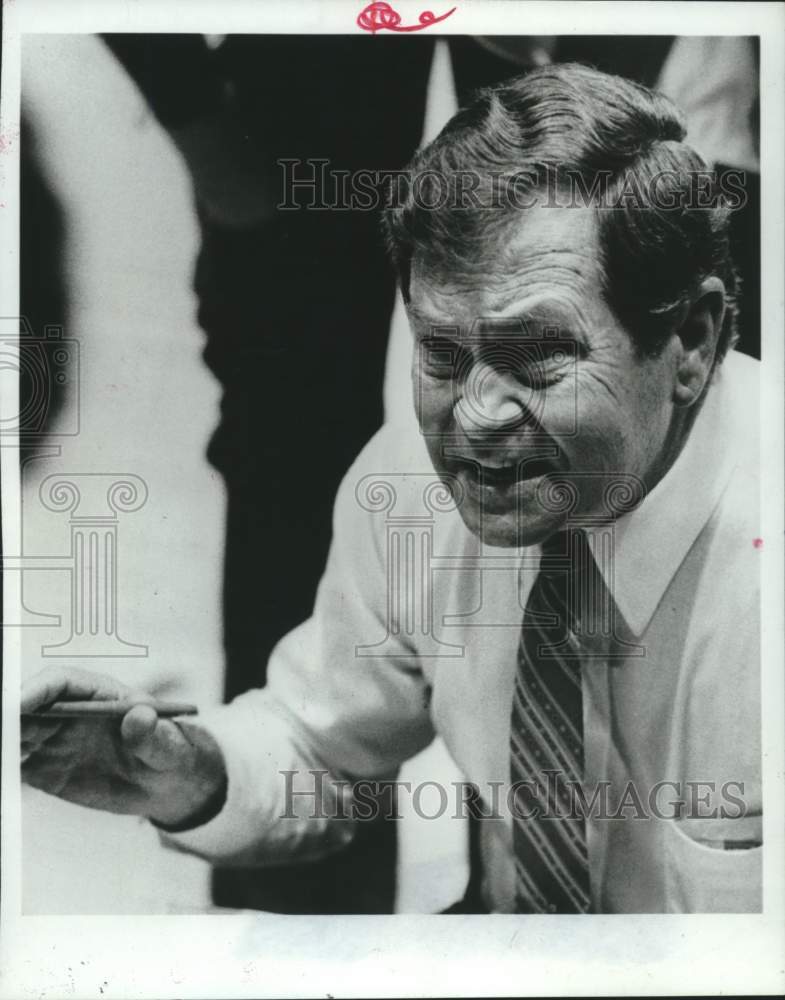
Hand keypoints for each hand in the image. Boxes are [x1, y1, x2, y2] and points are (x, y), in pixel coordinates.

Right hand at [21, 667, 225, 827]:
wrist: (164, 783)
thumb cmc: (172, 753)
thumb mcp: (171, 748)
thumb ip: (155, 734)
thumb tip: (141, 716)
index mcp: (99, 694)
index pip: (60, 683)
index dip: (35, 691)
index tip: (16, 706)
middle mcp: (69, 712)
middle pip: (27, 705)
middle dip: (8, 714)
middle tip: (1, 735)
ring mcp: (53, 739)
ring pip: (15, 733)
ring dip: (5, 740)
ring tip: (4, 756)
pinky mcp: (44, 768)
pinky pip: (15, 763)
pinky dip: (6, 765)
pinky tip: (5, 774)